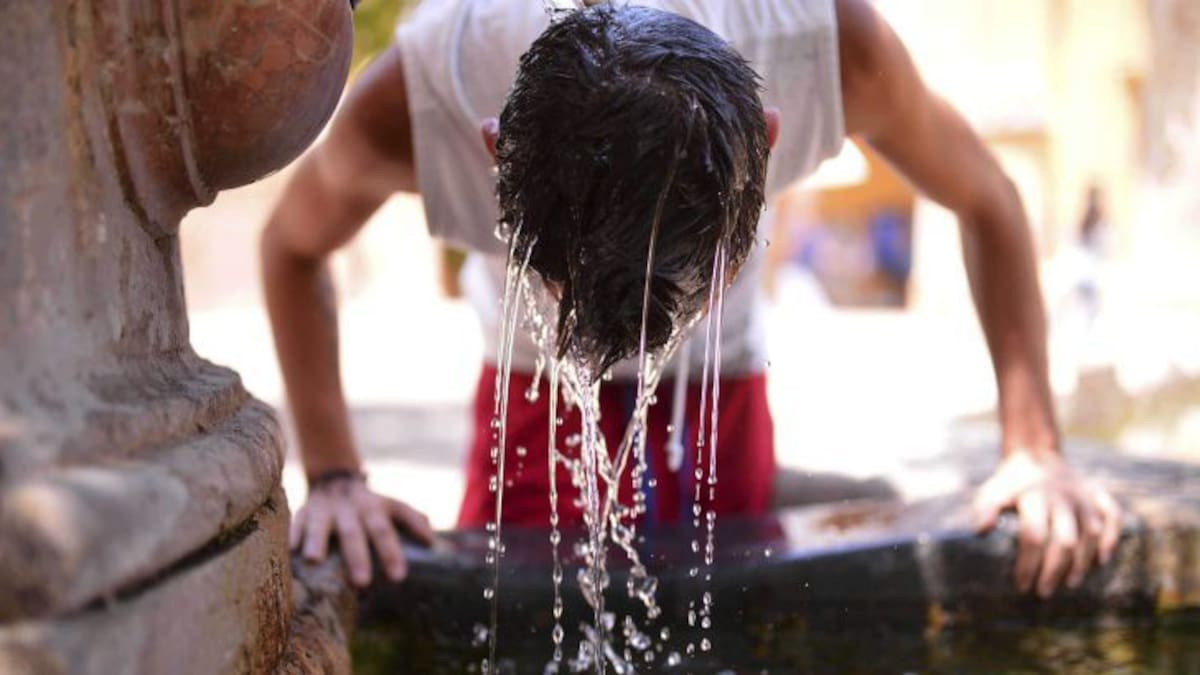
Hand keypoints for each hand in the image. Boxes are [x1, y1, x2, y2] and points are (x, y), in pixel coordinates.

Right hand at [290, 474, 436, 587]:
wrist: (335, 479)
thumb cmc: (369, 504)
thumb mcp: (392, 506)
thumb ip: (412, 520)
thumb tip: (433, 543)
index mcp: (374, 508)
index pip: (385, 530)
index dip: (392, 553)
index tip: (398, 578)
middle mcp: (350, 508)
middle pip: (354, 532)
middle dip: (358, 557)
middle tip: (362, 583)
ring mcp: (325, 509)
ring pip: (321, 524)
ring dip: (318, 541)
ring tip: (314, 560)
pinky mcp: (304, 510)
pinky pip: (296, 521)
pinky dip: (294, 534)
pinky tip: (291, 550)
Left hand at [973, 452, 1120, 597]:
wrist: (1035, 453)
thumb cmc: (1010, 483)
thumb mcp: (992, 491)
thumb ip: (985, 508)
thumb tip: (981, 530)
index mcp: (1034, 496)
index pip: (1033, 536)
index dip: (1028, 564)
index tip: (1021, 585)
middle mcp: (1062, 497)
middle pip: (1064, 540)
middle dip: (1054, 570)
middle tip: (1044, 592)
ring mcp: (1082, 496)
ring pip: (1090, 533)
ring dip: (1082, 561)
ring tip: (1069, 583)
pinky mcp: (1097, 494)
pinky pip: (1111, 515)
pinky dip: (1110, 538)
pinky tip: (1102, 560)